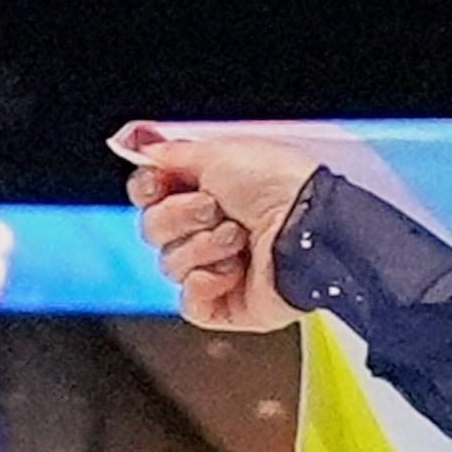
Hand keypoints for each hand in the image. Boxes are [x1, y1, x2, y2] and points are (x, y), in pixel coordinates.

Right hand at [113, 122, 320, 331]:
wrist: (312, 229)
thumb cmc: (282, 186)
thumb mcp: (221, 152)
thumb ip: (172, 153)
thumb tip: (139, 147)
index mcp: (209, 188)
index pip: (148, 194)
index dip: (147, 189)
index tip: (160, 183)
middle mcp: (211, 227)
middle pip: (152, 228)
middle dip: (179, 216)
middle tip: (216, 208)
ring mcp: (220, 267)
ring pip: (169, 264)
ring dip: (203, 246)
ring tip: (240, 238)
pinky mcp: (229, 304)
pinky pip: (189, 303)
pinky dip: (206, 285)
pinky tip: (233, 271)